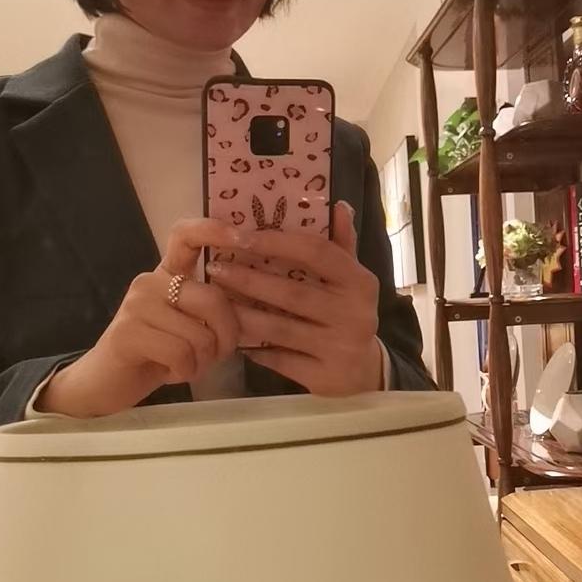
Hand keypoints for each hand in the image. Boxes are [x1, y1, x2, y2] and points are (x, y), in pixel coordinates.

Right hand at [36, 218, 242, 416]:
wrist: (107, 383)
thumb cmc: (158, 356)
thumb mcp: (192, 327)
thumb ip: (213, 311)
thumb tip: (251, 307)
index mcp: (169, 274)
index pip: (187, 235)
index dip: (215, 230)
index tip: (244, 238)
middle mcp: (151, 281)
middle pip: (213, 299)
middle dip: (226, 337)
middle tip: (214, 356)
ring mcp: (136, 304)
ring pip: (200, 334)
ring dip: (202, 362)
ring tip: (185, 366)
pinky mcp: (127, 332)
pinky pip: (181, 353)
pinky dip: (185, 372)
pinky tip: (171, 373)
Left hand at [205, 201, 383, 395]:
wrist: (366, 371)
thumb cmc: (349, 314)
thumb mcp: (351, 279)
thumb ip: (341, 244)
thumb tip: (338, 205)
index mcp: (360, 282)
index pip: (316, 253)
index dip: (277, 242)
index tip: (241, 237)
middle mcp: (354, 314)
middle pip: (292, 291)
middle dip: (248, 279)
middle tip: (215, 269)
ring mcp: (339, 347)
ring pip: (280, 328)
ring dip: (243, 314)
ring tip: (215, 301)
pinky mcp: (324, 377)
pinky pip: (279, 359)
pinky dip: (254, 347)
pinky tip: (234, 337)